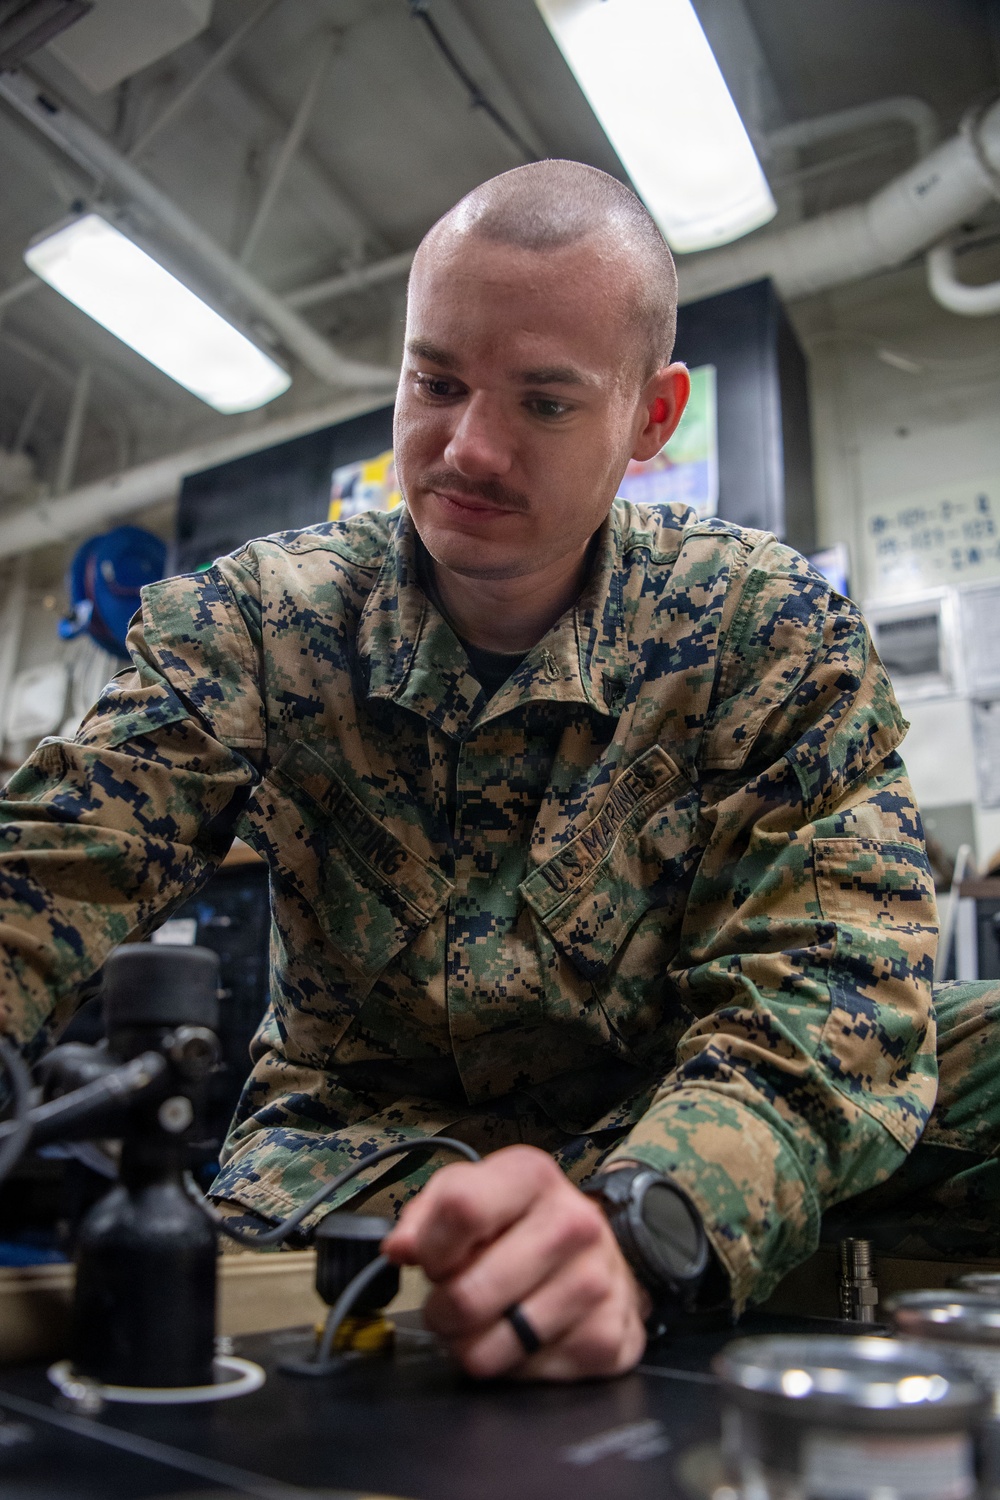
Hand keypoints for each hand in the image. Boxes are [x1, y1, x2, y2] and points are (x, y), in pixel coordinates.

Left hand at [381, 1145, 649, 1381]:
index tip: (432, 1260)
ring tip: (487, 1320)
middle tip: (453, 1303)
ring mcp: (596, 1282)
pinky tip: (524, 1338)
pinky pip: (525, 1377)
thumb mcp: (472, 1194)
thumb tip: (400, 1248)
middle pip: (467, 1295)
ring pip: (489, 1349)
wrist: (598, 1254)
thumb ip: (426, 1213)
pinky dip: (513, 1367)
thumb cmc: (522, 1224)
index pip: (460, 1209)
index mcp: (532, 1176)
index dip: (431, 1247)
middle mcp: (574, 1223)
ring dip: (472, 1346)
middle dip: (443, 1311)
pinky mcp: (608, 1338)